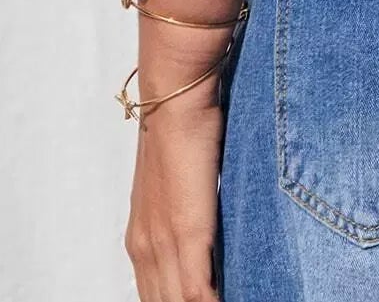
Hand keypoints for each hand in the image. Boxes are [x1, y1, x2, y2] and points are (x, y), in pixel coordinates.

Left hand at [124, 65, 225, 300]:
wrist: (175, 97)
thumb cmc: (185, 130)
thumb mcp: (183, 185)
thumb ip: (191, 217)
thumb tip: (210, 232)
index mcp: (141, 240)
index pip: (156, 296)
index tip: (204, 298)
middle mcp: (144, 249)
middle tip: (227, 296)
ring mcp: (162, 244)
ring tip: (237, 296)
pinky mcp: (186, 234)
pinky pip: (198, 294)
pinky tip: (235, 298)